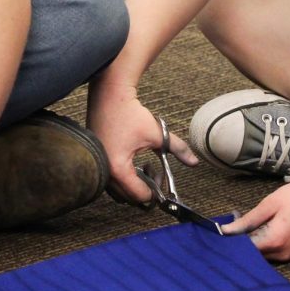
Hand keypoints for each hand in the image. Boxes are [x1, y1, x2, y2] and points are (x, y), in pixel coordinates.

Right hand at [87, 76, 198, 203]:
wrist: (109, 93)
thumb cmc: (130, 112)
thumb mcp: (157, 133)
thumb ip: (177, 149)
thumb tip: (194, 162)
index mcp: (118, 169)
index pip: (139, 195)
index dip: (155, 191)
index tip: (164, 180)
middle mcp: (104, 172)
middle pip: (127, 197)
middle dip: (145, 188)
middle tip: (157, 173)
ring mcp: (97, 166)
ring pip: (117, 190)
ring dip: (133, 184)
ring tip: (146, 166)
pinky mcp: (95, 158)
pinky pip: (109, 179)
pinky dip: (123, 176)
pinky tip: (134, 161)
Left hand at [221, 175, 289, 261]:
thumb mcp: (271, 203)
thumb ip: (248, 220)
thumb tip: (226, 231)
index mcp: (276, 241)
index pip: (243, 250)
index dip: (229, 241)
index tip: (216, 230)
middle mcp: (282, 254)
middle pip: (251, 253)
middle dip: (238, 239)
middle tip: (230, 219)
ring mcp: (289, 254)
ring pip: (260, 252)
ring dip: (250, 238)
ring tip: (243, 218)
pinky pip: (270, 249)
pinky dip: (261, 239)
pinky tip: (258, 223)